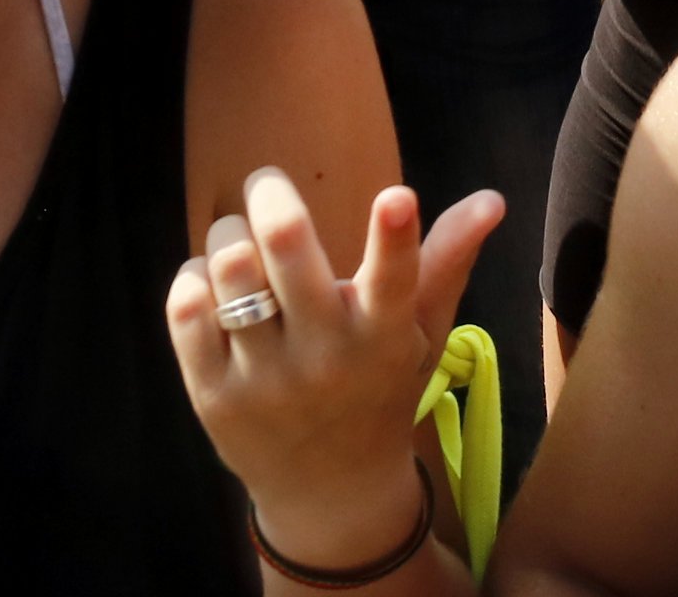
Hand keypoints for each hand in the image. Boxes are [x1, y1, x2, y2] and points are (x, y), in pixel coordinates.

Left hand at [168, 167, 501, 566]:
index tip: (397, 196)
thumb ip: (447, 260)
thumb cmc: (382, 391)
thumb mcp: (422, 333)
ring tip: (239, 235)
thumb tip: (492, 198)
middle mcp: (326, 358)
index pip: (394, 282)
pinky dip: (194, 276)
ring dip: (228, 233)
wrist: (332, 494)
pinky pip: (186, 308)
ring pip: (229, 268)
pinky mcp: (213, 395)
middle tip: (267, 182)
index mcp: (384, 338)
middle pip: (287, 248)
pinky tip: (212, 284)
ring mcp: (265, 379)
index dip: (394, 236)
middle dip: (271, 194)